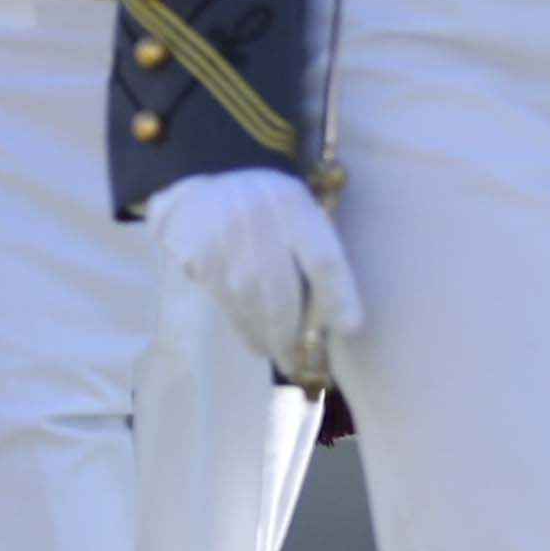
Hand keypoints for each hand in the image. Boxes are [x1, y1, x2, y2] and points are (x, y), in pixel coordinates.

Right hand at [150, 169, 366, 375]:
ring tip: (278, 353)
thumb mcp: (296, 209)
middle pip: (282, 295)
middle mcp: (261, 222)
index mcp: (294, 206)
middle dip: (291, 336)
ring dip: (267, 339)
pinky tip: (254, 340)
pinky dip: (245, 329)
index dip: (338, 296)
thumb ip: (313, 246)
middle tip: (297, 360)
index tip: (350, 328)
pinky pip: (229, 306)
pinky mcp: (202, 260)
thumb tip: (333, 310)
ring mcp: (227, 244)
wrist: (199, 190)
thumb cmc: (264, 206)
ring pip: (253, 307)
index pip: (322, 258)